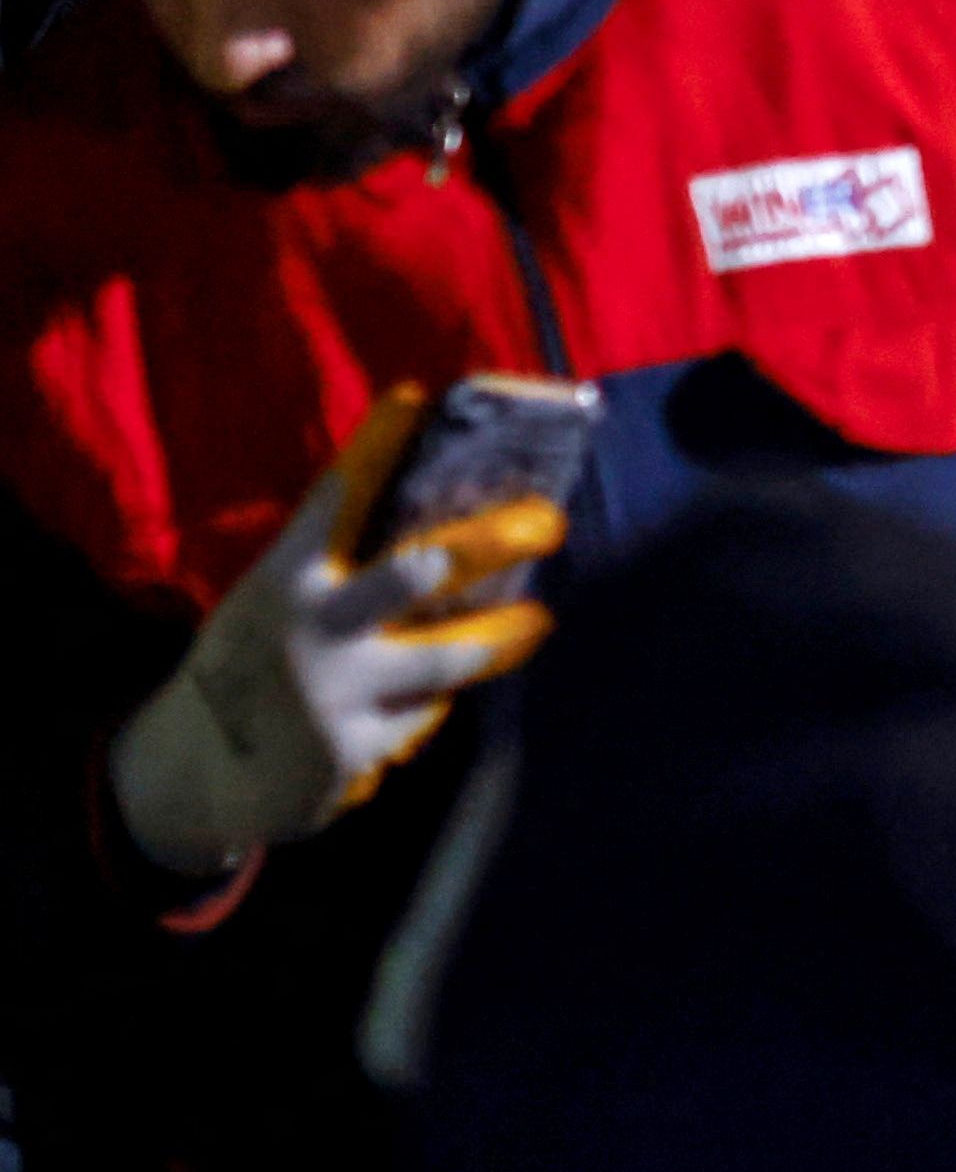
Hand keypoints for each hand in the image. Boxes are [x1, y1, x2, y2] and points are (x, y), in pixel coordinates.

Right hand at [107, 396, 563, 878]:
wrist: (193, 775)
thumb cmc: (251, 668)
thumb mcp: (270, 606)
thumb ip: (335, 575)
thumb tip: (437, 535)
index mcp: (285, 578)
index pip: (336, 497)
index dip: (375, 446)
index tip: (414, 396)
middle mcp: (314, 624)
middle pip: (421, 568)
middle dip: (494, 540)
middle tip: (547, 522)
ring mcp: (336, 687)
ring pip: (450, 653)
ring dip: (505, 635)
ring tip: (538, 621)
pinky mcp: (356, 746)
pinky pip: (423, 712)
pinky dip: (423, 707)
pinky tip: (409, 708)